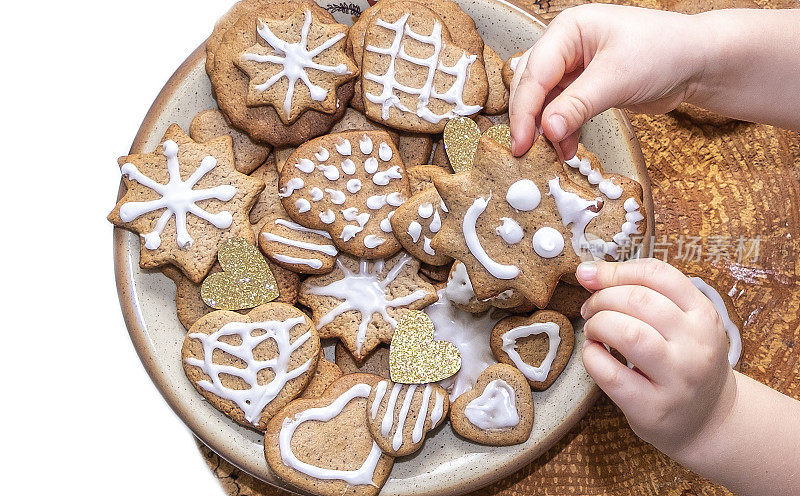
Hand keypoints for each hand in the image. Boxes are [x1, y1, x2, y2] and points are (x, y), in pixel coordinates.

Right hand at [509, 4, 706, 158]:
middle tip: (527, 151)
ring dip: (547, 129)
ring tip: (554, 153)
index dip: (525, 110)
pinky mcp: (586, 86)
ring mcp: (575, 66)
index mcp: (569, 30)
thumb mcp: (617, 78)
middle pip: (532, 86)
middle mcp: (566, 46)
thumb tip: (548, 130)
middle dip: (530, 120)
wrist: (698, 61)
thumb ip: (578, 105)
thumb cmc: (665, 52)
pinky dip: (563, 130)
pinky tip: (568, 147)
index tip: (521, 142)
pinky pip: (563, 111)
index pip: (535, 73)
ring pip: (545, 101)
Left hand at [576, 258, 735, 457]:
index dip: (616, 270)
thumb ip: (642, 294)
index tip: (590, 275)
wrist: (708, 420)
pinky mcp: (653, 408)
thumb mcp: (681, 323)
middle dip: (602, 298)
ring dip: (598, 325)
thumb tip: (587, 272)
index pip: (658, 275)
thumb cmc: (684, 362)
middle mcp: (697, 346)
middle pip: (638, 300)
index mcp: (704, 316)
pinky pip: (610, 373)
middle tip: (590, 309)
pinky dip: (591, 357)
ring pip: (628, 333)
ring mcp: (678, 380)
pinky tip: (594, 354)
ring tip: (594, 331)